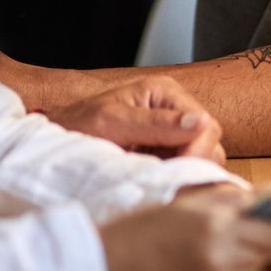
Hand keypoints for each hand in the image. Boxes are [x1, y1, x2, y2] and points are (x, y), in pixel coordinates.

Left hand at [47, 74, 224, 162]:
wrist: (60, 139)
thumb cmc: (79, 125)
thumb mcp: (112, 123)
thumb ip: (155, 123)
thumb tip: (200, 122)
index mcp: (165, 92)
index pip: (207, 125)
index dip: (197, 152)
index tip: (176, 171)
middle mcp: (175, 108)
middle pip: (210, 143)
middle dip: (192, 163)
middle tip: (162, 177)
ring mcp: (173, 131)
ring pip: (203, 159)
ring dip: (184, 172)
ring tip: (152, 174)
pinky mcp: (167, 152)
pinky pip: (187, 169)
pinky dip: (175, 177)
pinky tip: (153, 178)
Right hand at [100, 185, 270, 270]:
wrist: (102, 264)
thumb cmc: (139, 228)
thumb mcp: (182, 208)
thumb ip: (223, 208)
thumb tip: (258, 203)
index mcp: (212, 223)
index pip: (270, 227)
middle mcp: (220, 255)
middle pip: (268, 250)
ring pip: (250, 270)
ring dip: (247, 259)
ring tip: (214, 247)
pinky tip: (195, 270)